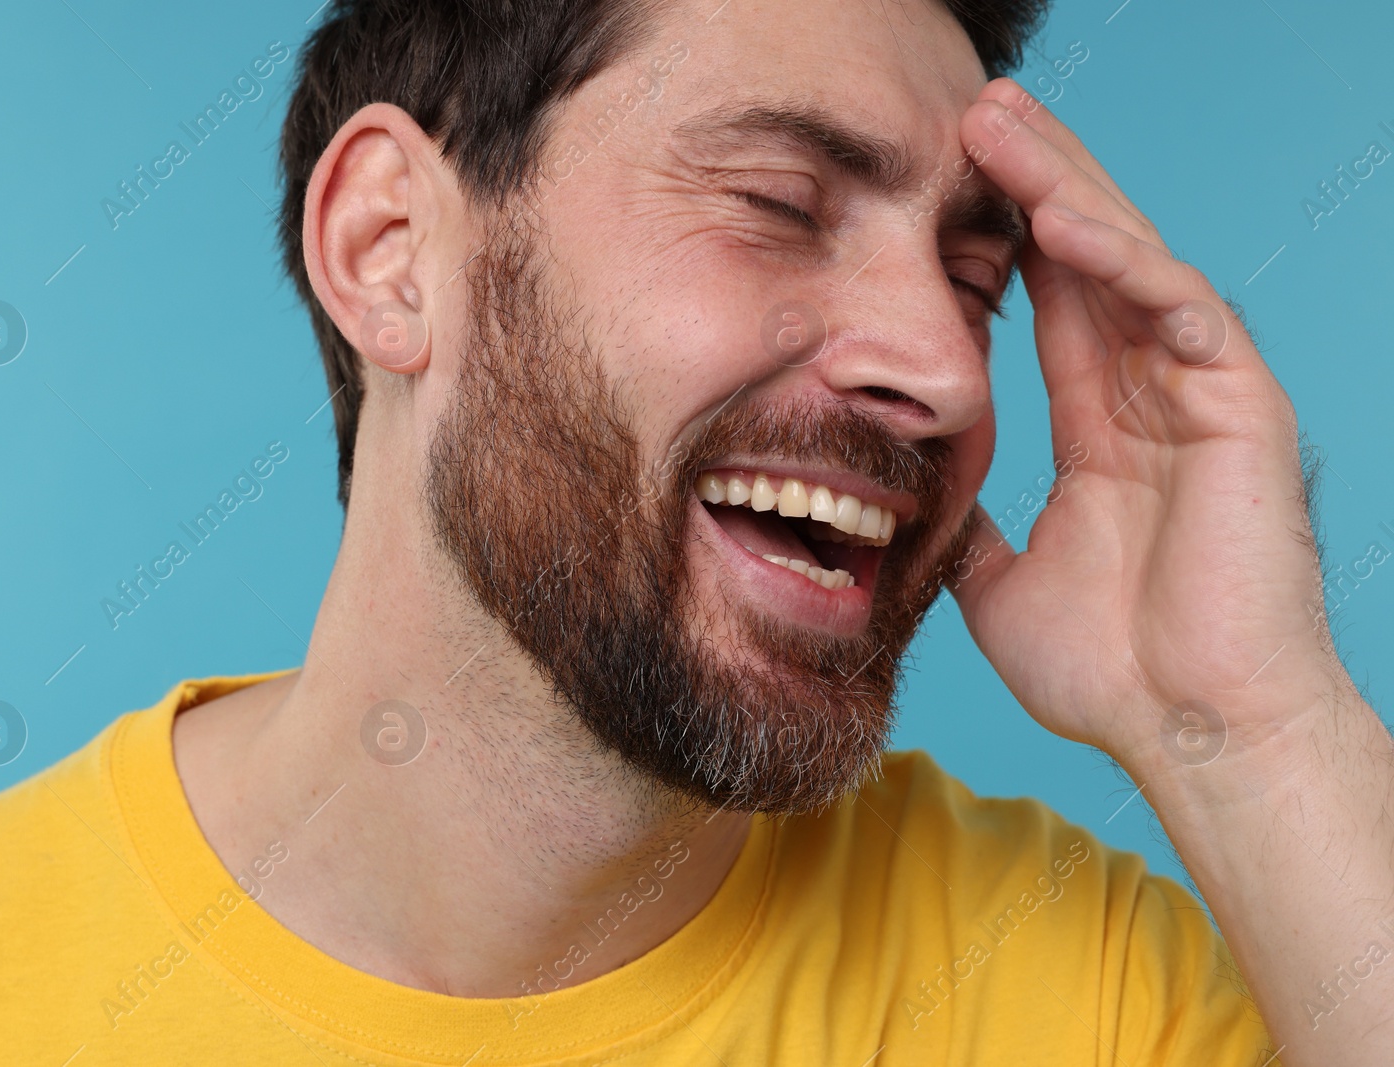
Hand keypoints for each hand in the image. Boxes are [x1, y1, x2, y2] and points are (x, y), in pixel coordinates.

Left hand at [947, 79, 1348, 773]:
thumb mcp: (1001, 580)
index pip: (1052, 304)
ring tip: (1005, 127)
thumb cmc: (1112, 671)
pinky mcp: (1242, 408)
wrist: (1189, 731)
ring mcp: (1200, 396)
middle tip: (978, 113)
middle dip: (1035, 180)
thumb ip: (968, 525)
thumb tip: (911, 503)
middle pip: (1090, 260)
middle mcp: (1153, 395)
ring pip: (1133, 264)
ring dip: (1068, 192)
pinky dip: (1125, 263)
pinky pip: (1182, 311)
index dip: (1005, 239)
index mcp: (1104, 427)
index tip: (948, 184)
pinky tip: (1066, 221)